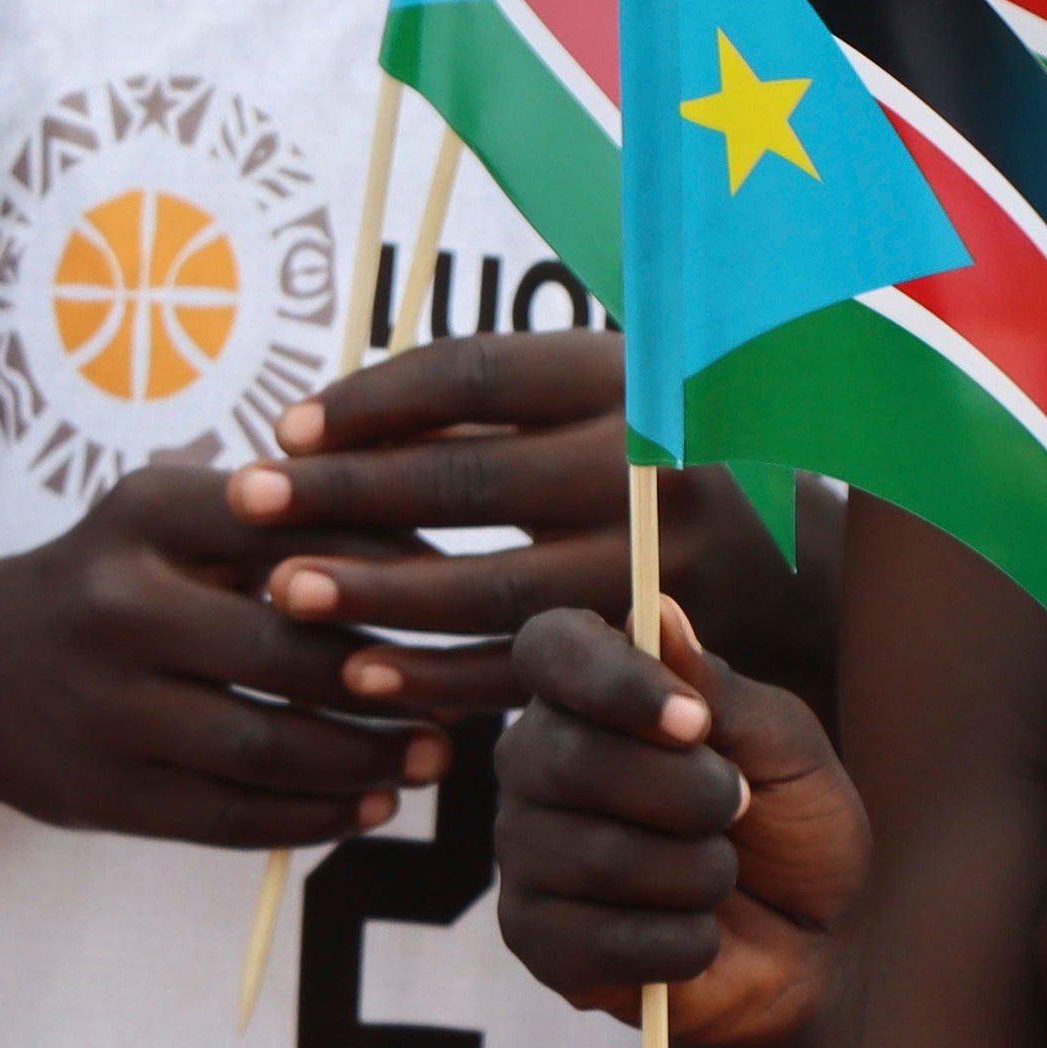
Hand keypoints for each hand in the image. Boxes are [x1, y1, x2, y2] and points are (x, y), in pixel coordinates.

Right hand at [0, 458, 445, 851]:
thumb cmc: (104, 582)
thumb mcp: (164, 518)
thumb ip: (275, 520)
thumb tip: (428, 551)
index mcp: (146, 512)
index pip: (297, 530)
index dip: (393, 568)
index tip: (461, 592)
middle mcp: (117, 603)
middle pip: (289, 650)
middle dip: (392, 682)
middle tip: (466, 697)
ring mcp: (105, 706)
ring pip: (267, 744)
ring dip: (365, 760)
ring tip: (432, 759)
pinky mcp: (104, 793)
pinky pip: (230, 815)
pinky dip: (313, 818)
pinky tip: (369, 808)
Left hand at [222, 330, 816, 723]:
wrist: (800, 575)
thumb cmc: (654, 469)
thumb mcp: (603, 399)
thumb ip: (494, 399)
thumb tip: (321, 426)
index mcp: (634, 376)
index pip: (480, 371)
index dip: (374, 398)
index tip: (287, 427)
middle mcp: (655, 464)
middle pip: (472, 479)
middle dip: (347, 494)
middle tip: (247, 501)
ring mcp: (663, 565)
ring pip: (495, 587)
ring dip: (378, 594)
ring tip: (282, 592)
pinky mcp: (655, 650)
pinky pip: (527, 669)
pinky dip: (439, 676)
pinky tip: (359, 675)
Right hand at [493, 597, 864, 1047]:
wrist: (817, 942)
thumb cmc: (792, 825)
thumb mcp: (783, 747)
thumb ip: (719, 688)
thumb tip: (658, 611)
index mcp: (588, 692)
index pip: (551, 650)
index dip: (614, 682)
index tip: (695, 722)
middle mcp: (535, 761)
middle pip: (568, 759)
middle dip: (684, 794)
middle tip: (737, 808)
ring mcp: (525, 852)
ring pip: (593, 857)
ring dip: (694, 875)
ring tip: (723, 877)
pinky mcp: (534, 939)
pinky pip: (596, 942)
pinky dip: (677, 943)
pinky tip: (700, 935)